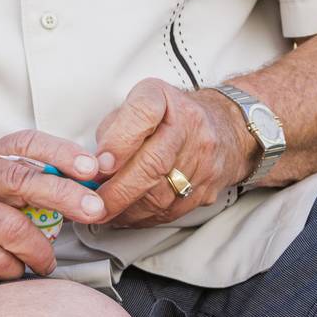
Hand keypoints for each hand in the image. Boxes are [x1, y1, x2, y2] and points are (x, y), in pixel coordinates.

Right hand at [0, 130, 107, 292]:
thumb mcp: (1, 189)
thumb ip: (38, 184)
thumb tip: (92, 189)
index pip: (26, 143)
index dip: (61, 152)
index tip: (92, 168)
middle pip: (21, 180)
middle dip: (63, 194)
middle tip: (94, 210)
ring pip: (11, 228)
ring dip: (39, 249)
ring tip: (47, 261)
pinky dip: (16, 269)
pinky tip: (15, 269)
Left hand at [91, 79, 257, 226]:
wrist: (225, 128)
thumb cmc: (167, 115)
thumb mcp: (135, 104)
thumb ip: (113, 128)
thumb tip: (92, 164)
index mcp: (164, 98)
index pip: (143, 113)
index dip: (120, 140)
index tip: (100, 163)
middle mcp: (189, 127)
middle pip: (153, 163)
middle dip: (117, 190)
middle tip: (91, 203)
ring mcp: (203, 160)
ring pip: (160, 195)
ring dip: (125, 209)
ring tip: (101, 212)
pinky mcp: (207, 189)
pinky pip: (170, 211)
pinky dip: (141, 217)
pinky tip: (123, 216)